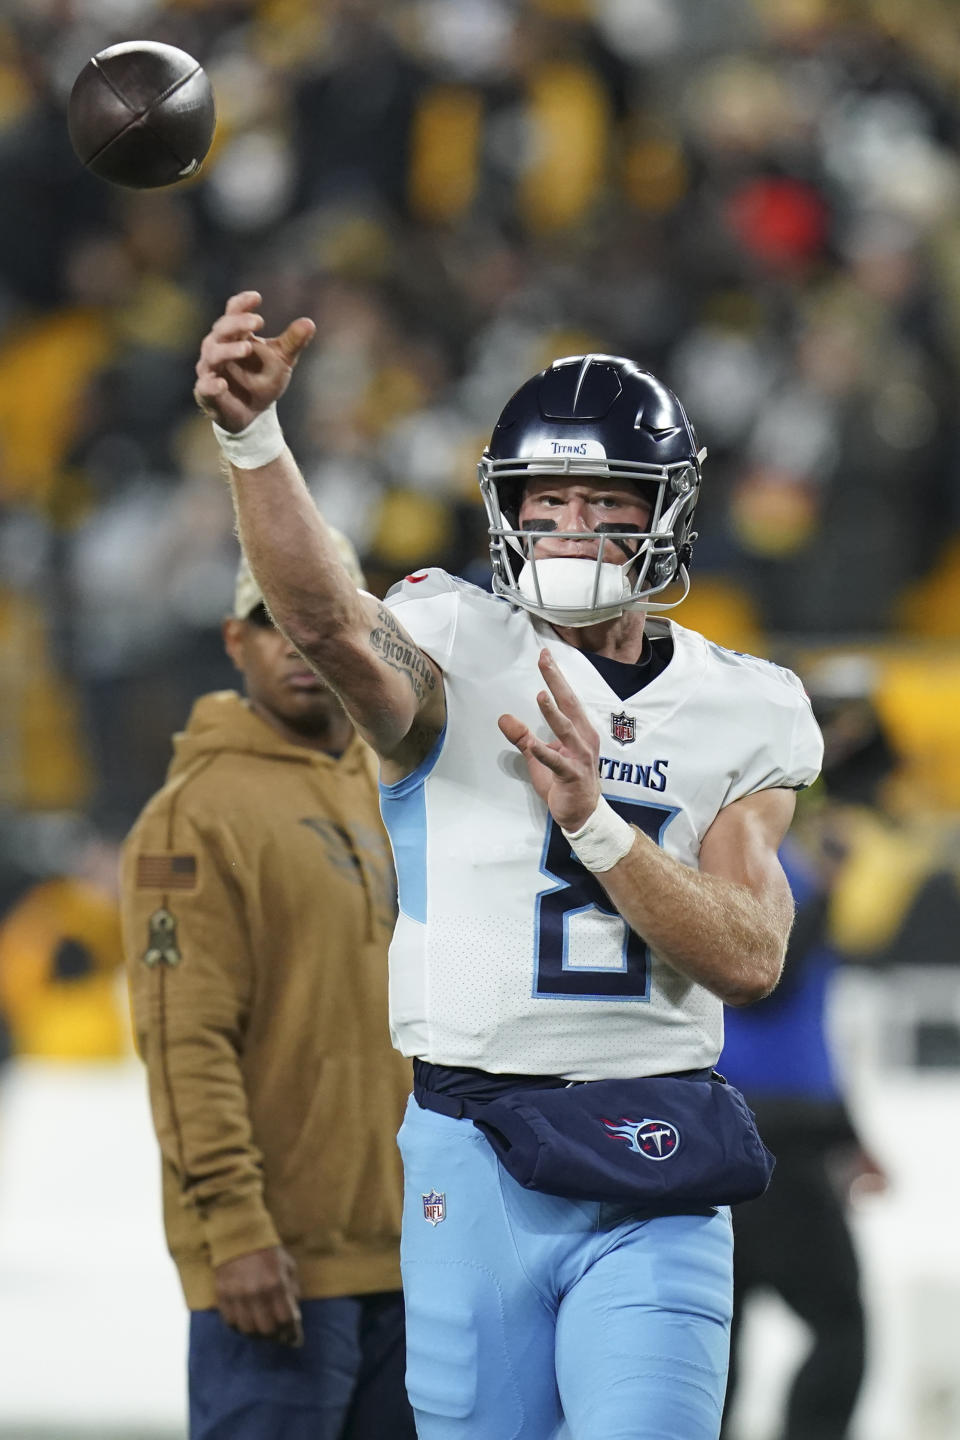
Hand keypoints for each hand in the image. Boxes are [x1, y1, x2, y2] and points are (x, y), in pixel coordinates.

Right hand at [193, 291, 315, 432]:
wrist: (254, 414)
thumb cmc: (263, 379)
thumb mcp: (282, 360)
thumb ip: (293, 342)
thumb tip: (309, 323)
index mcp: (235, 335)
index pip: (233, 312)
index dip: (242, 303)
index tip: (257, 298)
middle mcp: (218, 347)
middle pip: (222, 329)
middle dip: (238, 323)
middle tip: (258, 321)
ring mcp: (210, 369)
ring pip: (213, 354)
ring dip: (229, 350)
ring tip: (247, 348)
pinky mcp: (207, 393)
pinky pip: (205, 387)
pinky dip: (212, 385)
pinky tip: (222, 384)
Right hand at [213, 1245, 303, 1346]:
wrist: (239, 1234)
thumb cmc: (268, 1251)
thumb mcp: (288, 1265)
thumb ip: (292, 1290)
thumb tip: (294, 1314)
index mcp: (276, 1284)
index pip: (285, 1319)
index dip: (291, 1331)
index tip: (293, 1336)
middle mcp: (256, 1293)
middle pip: (266, 1329)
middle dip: (275, 1334)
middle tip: (277, 1332)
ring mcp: (237, 1296)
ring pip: (247, 1329)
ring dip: (256, 1332)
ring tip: (261, 1328)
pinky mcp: (222, 1296)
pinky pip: (230, 1322)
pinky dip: (239, 1326)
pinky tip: (245, 1321)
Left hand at [499, 649, 600, 830]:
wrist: (583, 815)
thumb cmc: (564, 784)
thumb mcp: (538, 757)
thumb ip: (523, 738)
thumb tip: (503, 717)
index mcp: (579, 731)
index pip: (567, 698)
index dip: (556, 677)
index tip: (545, 655)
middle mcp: (584, 739)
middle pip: (570, 704)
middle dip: (556, 681)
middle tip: (544, 659)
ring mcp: (580, 757)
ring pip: (567, 730)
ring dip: (554, 713)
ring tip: (541, 696)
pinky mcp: (572, 776)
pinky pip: (557, 762)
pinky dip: (544, 752)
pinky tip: (533, 744)